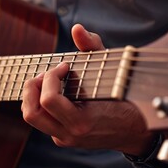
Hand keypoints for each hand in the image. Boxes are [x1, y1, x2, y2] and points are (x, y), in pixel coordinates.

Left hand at [21, 24, 154, 155]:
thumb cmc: (124, 96)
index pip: (49, 100)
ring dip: (33, 95)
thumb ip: (93, 46)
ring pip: (32, 117)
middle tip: (44, 74)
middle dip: (32, 87)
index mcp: (82, 121)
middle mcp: (70, 134)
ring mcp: (64, 139)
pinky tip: (55, 91)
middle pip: (31, 113)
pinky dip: (41, 103)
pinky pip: (42, 119)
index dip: (51, 77)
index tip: (64, 66)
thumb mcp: (111, 69)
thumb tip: (77, 29)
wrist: (136, 129)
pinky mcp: (62, 138)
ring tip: (46, 81)